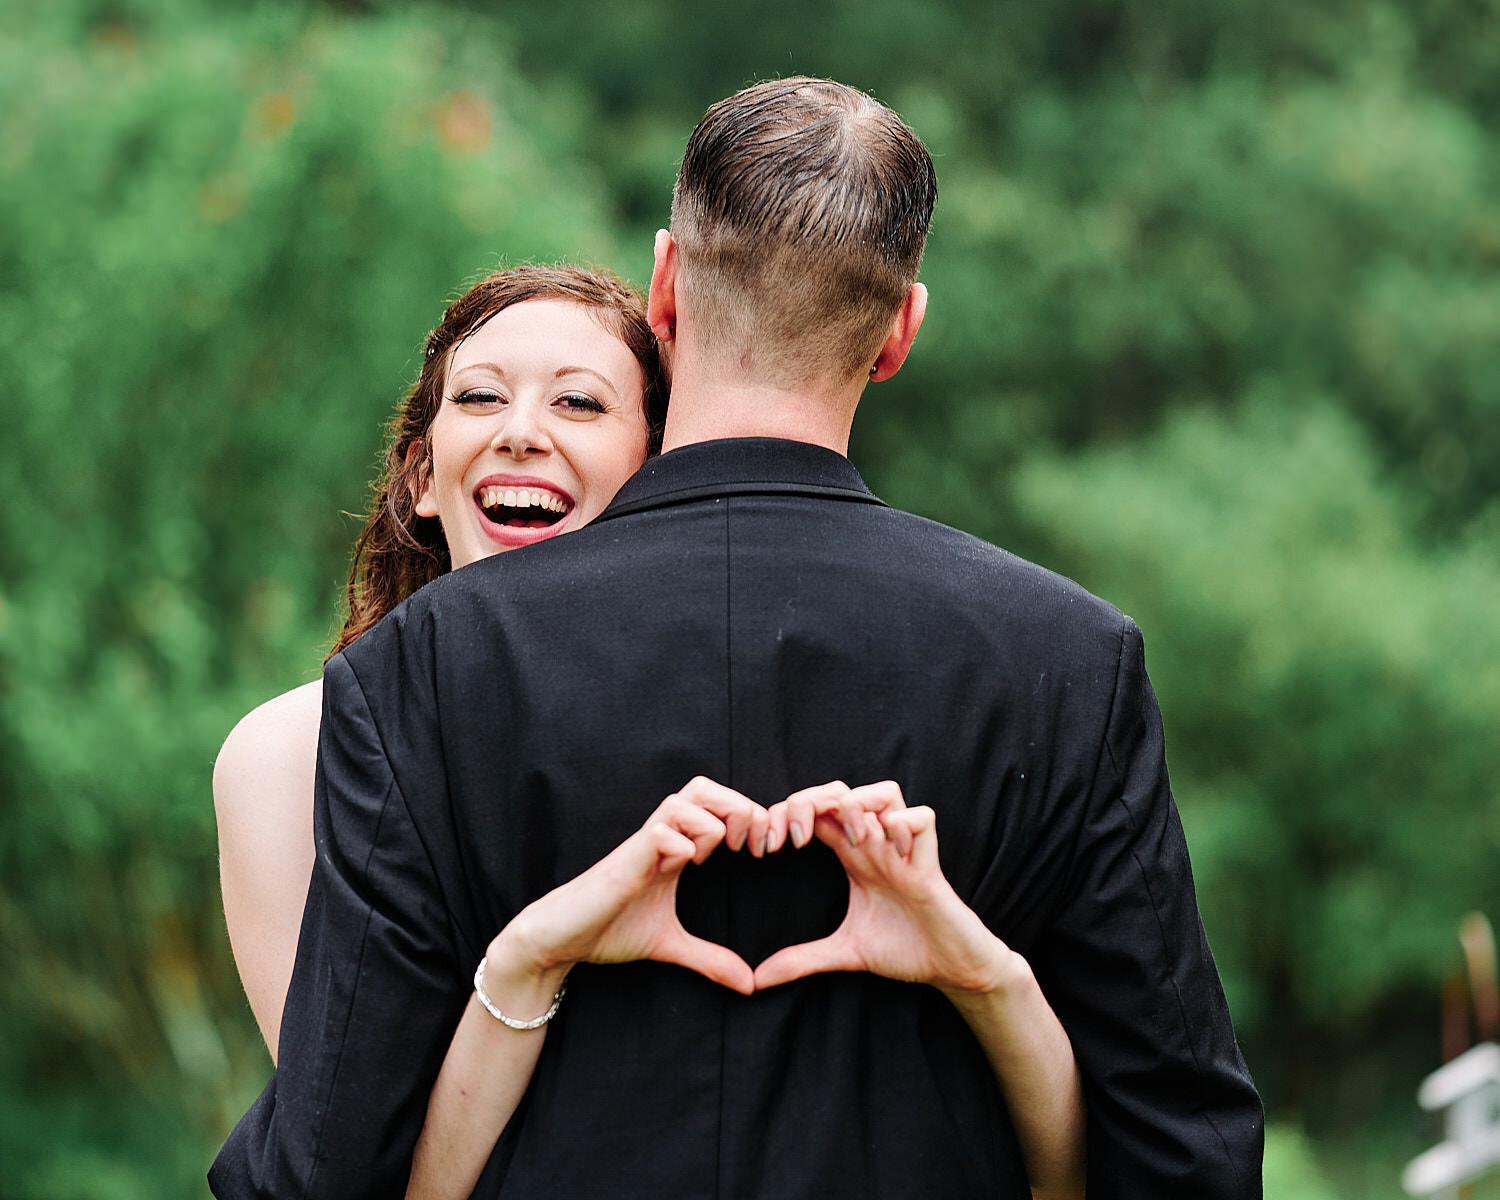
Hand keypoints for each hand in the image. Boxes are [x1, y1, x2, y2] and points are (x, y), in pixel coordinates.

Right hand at [492, 777, 766, 996]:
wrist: (561, 938)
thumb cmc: (609, 930)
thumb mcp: (670, 944)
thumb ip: (709, 958)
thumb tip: (749, 985)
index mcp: (676, 846)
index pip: (718, 802)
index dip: (748, 817)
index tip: (761, 852)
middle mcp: (662, 836)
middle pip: (706, 787)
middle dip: (738, 809)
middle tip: (747, 848)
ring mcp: (643, 844)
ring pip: (687, 800)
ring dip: (712, 826)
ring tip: (714, 859)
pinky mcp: (627, 859)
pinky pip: (662, 833)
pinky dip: (682, 846)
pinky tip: (683, 868)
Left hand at [755, 781, 1015, 995]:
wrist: (951, 970)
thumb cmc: (904, 950)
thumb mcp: (844, 953)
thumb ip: (802, 959)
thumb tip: (758, 980)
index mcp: (852, 856)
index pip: (814, 811)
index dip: (783, 815)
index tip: (766, 848)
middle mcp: (875, 844)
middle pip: (839, 791)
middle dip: (808, 803)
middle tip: (793, 840)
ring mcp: (903, 849)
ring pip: (883, 791)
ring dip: (858, 807)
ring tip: (848, 841)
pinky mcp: (930, 862)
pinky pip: (922, 817)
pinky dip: (903, 825)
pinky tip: (891, 853)